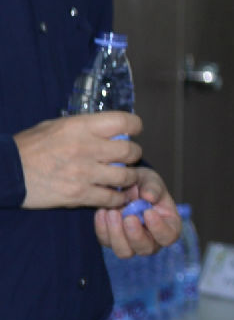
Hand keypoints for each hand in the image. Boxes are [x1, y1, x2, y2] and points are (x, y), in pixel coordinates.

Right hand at [16, 112, 140, 207]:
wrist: (7, 171)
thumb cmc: (30, 146)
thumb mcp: (57, 125)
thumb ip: (86, 127)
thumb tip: (111, 128)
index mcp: (81, 127)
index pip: (124, 121)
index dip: (134, 126)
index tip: (132, 132)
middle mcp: (86, 148)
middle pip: (130, 150)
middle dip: (133, 154)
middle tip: (127, 157)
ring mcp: (84, 173)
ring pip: (126, 176)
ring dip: (129, 177)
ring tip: (124, 177)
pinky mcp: (78, 194)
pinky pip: (111, 198)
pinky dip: (118, 198)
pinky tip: (115, 195)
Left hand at [94, 168, 180, 257]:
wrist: (124, 186)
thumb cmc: (144, 185)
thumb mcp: (151, 180)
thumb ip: (153, 187)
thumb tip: (149, 197)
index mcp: (168, 226)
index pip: (168, 236)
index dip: (159, 228)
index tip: (148, 212)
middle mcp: (151, 239)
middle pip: (146, 249)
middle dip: (135, 235)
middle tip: (128, 217)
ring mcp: (131, 243)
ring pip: (124, 251)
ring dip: (117, 234)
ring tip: (112, 212)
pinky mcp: (112, 241)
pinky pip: (106, 241)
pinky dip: (102, 228)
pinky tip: (102, 211)